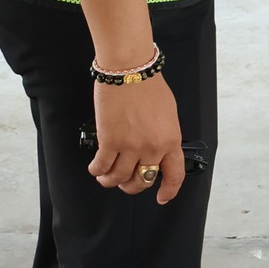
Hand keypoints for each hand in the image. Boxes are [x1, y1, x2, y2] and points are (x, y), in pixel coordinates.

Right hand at [89, 76, 185, 203]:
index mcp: (171, 140)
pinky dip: (97, 170)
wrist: (130, 69)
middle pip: (142, 180)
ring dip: (110, 181)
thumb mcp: (168, 114)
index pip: (174, 174)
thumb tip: (156, 150)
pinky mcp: (110, 141)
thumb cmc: (148, 85)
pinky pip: (102, 166)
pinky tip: (95, 168)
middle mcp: (152, 148)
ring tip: (105, 177)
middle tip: (125, 182)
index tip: (162, 197)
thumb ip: (164, 135)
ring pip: (119, 178)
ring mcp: (130, 147)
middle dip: (133, 186)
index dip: (168, 190)